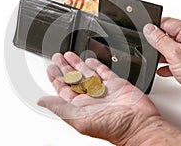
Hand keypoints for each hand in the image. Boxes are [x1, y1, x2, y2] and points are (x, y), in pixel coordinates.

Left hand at [38, 52, 180, 145]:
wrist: (139, 123)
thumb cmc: (113, 126)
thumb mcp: (79, 118)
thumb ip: (59, 107)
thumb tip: (41, 101)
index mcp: (80, 106)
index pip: (63, 89)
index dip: (55, 78)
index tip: (50, 68)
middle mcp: (91, 97)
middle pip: (73, 79)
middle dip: (64, 67)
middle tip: (57, 57)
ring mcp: (104, 89)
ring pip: (87, 73)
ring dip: (77, 63)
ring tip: (68, 55)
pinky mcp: (116, 83)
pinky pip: (103, 71)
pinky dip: (95, 64)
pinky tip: (88, 59)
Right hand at [143, 17, 180, 126]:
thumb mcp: (176, 54)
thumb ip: (160, 40)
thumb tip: (149, 29)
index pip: (168, 22)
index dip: (155, 27)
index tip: (145, 33)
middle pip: (168, 35)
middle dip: (157, 43)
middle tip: (153, 50)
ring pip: (170, 49)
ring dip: (161, 56)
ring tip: (158, 61)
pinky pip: (173, 61)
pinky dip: (166, 65)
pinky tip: (162, 70)